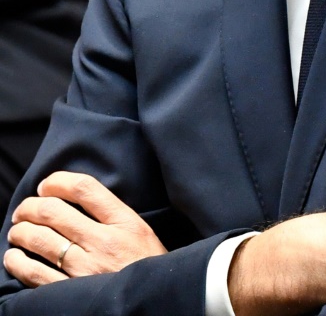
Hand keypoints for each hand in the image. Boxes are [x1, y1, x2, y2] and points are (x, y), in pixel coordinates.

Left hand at [4, 171, 166, 287]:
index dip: (57, 182)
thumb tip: (75, 198)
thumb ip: (113, 214)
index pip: (84, 188)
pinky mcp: (71, 293)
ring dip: (20, 231)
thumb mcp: (140, 231)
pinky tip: (13, 257)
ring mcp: (85, 269)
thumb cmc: (147, 265)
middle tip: (24, 209)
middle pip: (54, 212)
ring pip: (40, 239)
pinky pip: (35, 273)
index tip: (46, 186)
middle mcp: (104, 242)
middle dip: (30, 207)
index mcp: (124, 222)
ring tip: (17, 230)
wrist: (153, 301)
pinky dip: (18, 262)